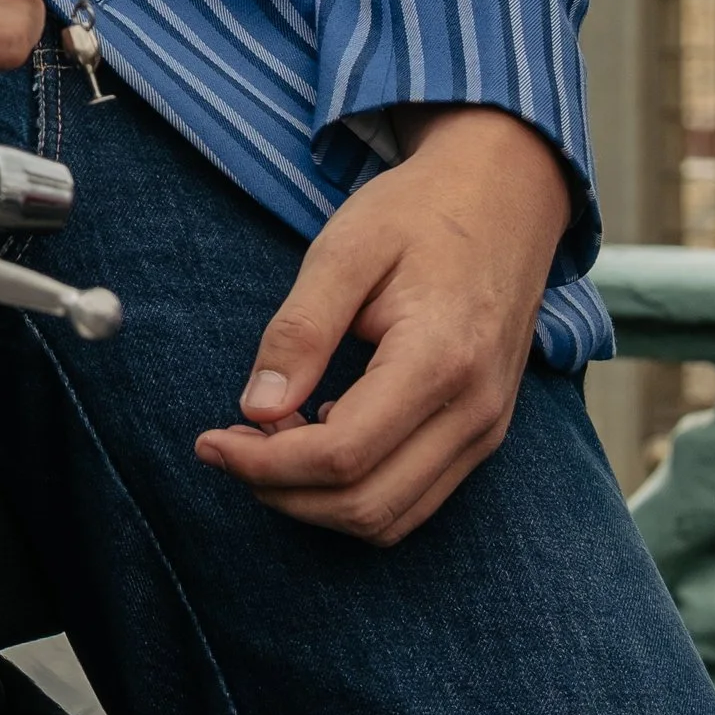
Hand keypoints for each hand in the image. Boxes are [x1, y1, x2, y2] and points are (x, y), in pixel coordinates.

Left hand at [194, 107, 574, 544]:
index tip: (209, 440)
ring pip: (392, 517)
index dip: (264, 463)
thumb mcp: (346, 248)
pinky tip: (317, 437)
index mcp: (441, 360)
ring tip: (266, 445)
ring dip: (315, 501)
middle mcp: (475, 412)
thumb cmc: (420, 213)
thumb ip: (301, 329)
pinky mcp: (484, 434)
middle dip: (281, 492)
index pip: (342, 454)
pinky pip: (415, 499)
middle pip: (366, 504)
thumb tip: (256, 410)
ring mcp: (487, 430)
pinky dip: (356, 491)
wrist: (505, 197)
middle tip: (228, 446)